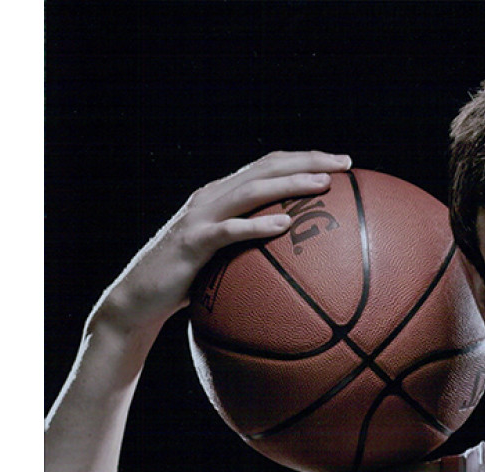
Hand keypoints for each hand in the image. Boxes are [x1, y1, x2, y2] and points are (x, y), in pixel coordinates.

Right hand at [91, 150, 352, 334]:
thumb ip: (254, 251)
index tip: (343, 164)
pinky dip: (257, 224)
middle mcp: (212, 196)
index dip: (305, 159)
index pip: (269, 166)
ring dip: (290, 184)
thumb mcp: (225, 261)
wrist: (139, 298)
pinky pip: (229, 230)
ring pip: (250, 190)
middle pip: (266, 166)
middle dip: (308, 160)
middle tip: (346, 164)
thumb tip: (297, 264)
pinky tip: (285, 225)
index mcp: (223, 196)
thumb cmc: (187, 284)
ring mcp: (201, 216)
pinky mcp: (192, 242)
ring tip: (323, 185)